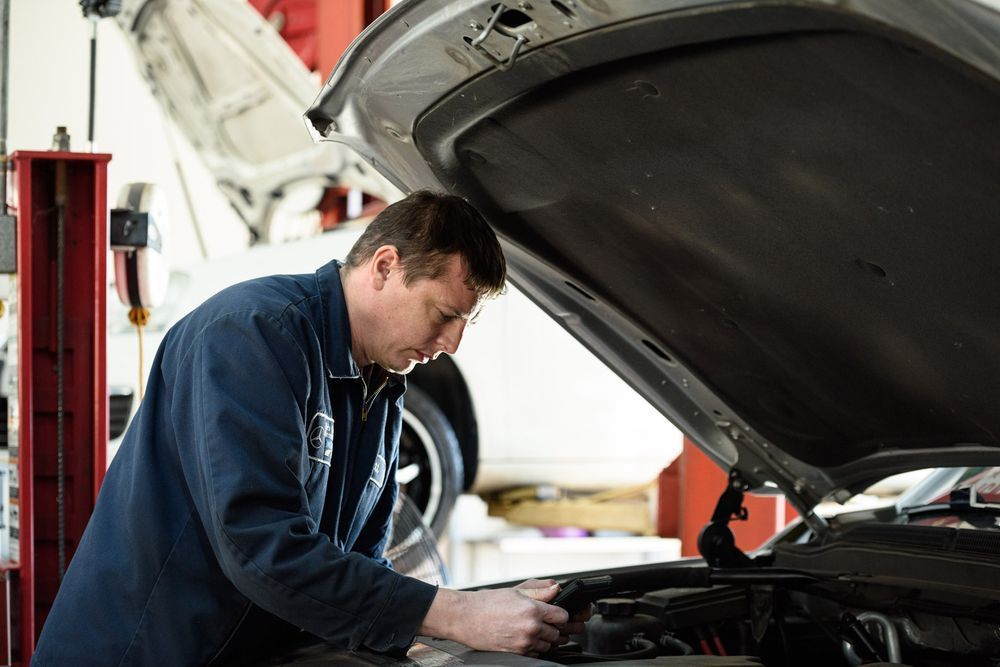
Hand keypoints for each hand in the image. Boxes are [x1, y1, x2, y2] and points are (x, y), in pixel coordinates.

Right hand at [420, 581, 569, 655]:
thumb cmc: (487, 603)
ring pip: (549, 645)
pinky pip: (536, 653)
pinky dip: (535, 647)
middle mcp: (531, 627)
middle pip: (558, 633)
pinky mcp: (517, 653)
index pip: (563, 616)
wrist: (466, 618)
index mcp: (532, 609)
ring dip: (546, 639)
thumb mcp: (515, 591)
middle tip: (546, 622)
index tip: (557, 614)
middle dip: (555, 628)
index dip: (561, 614)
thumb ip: (539, 590)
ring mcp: (524, 642)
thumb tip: (556, 588)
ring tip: (533, 629)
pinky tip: (526, 638)